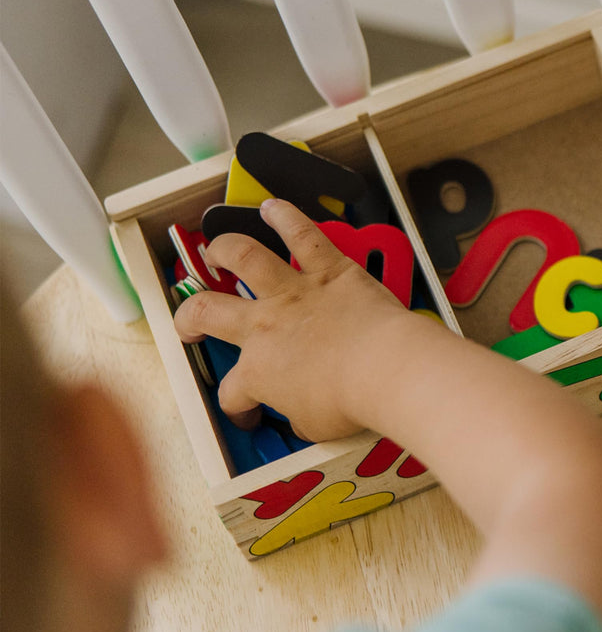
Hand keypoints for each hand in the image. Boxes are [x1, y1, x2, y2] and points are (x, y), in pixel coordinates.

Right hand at [173, 199, 412, 441]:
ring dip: (224, 249)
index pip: (233, 394)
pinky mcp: (329, 269)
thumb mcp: (315, 426)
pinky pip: (302, 234)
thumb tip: (301, 417)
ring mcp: (293, 292)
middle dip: (189, 316)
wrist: (383, 368)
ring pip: (245, 258)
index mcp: (258, 372)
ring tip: (215, 249)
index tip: (248, 413)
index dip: (236, 407)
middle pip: (208, 312)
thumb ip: (299, 417)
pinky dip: (285, 216)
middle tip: (189, 319)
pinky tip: (273, 205)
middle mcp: (265, 326)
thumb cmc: (351, 401)